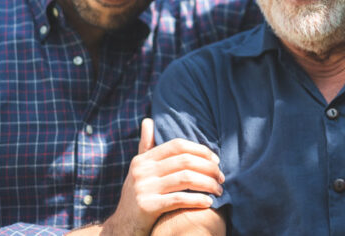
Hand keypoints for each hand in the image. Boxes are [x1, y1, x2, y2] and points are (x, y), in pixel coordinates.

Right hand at [104, 118, 224, 235]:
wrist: (122, 228)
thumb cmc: (137, 197)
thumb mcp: (138, 171)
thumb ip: (145, 147)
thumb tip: (148, 120)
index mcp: (143, 160)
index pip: (177, 145)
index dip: (200, 150)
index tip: (216, 160)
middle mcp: (142, 171)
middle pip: (185, 161)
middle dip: (208, 168)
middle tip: (222, 178)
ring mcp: (143, 188)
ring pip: (185, 179)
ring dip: (208, 184)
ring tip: (219, 190)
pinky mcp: (147, 207)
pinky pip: (179, 199)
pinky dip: (197, 200)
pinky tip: (209, 203)